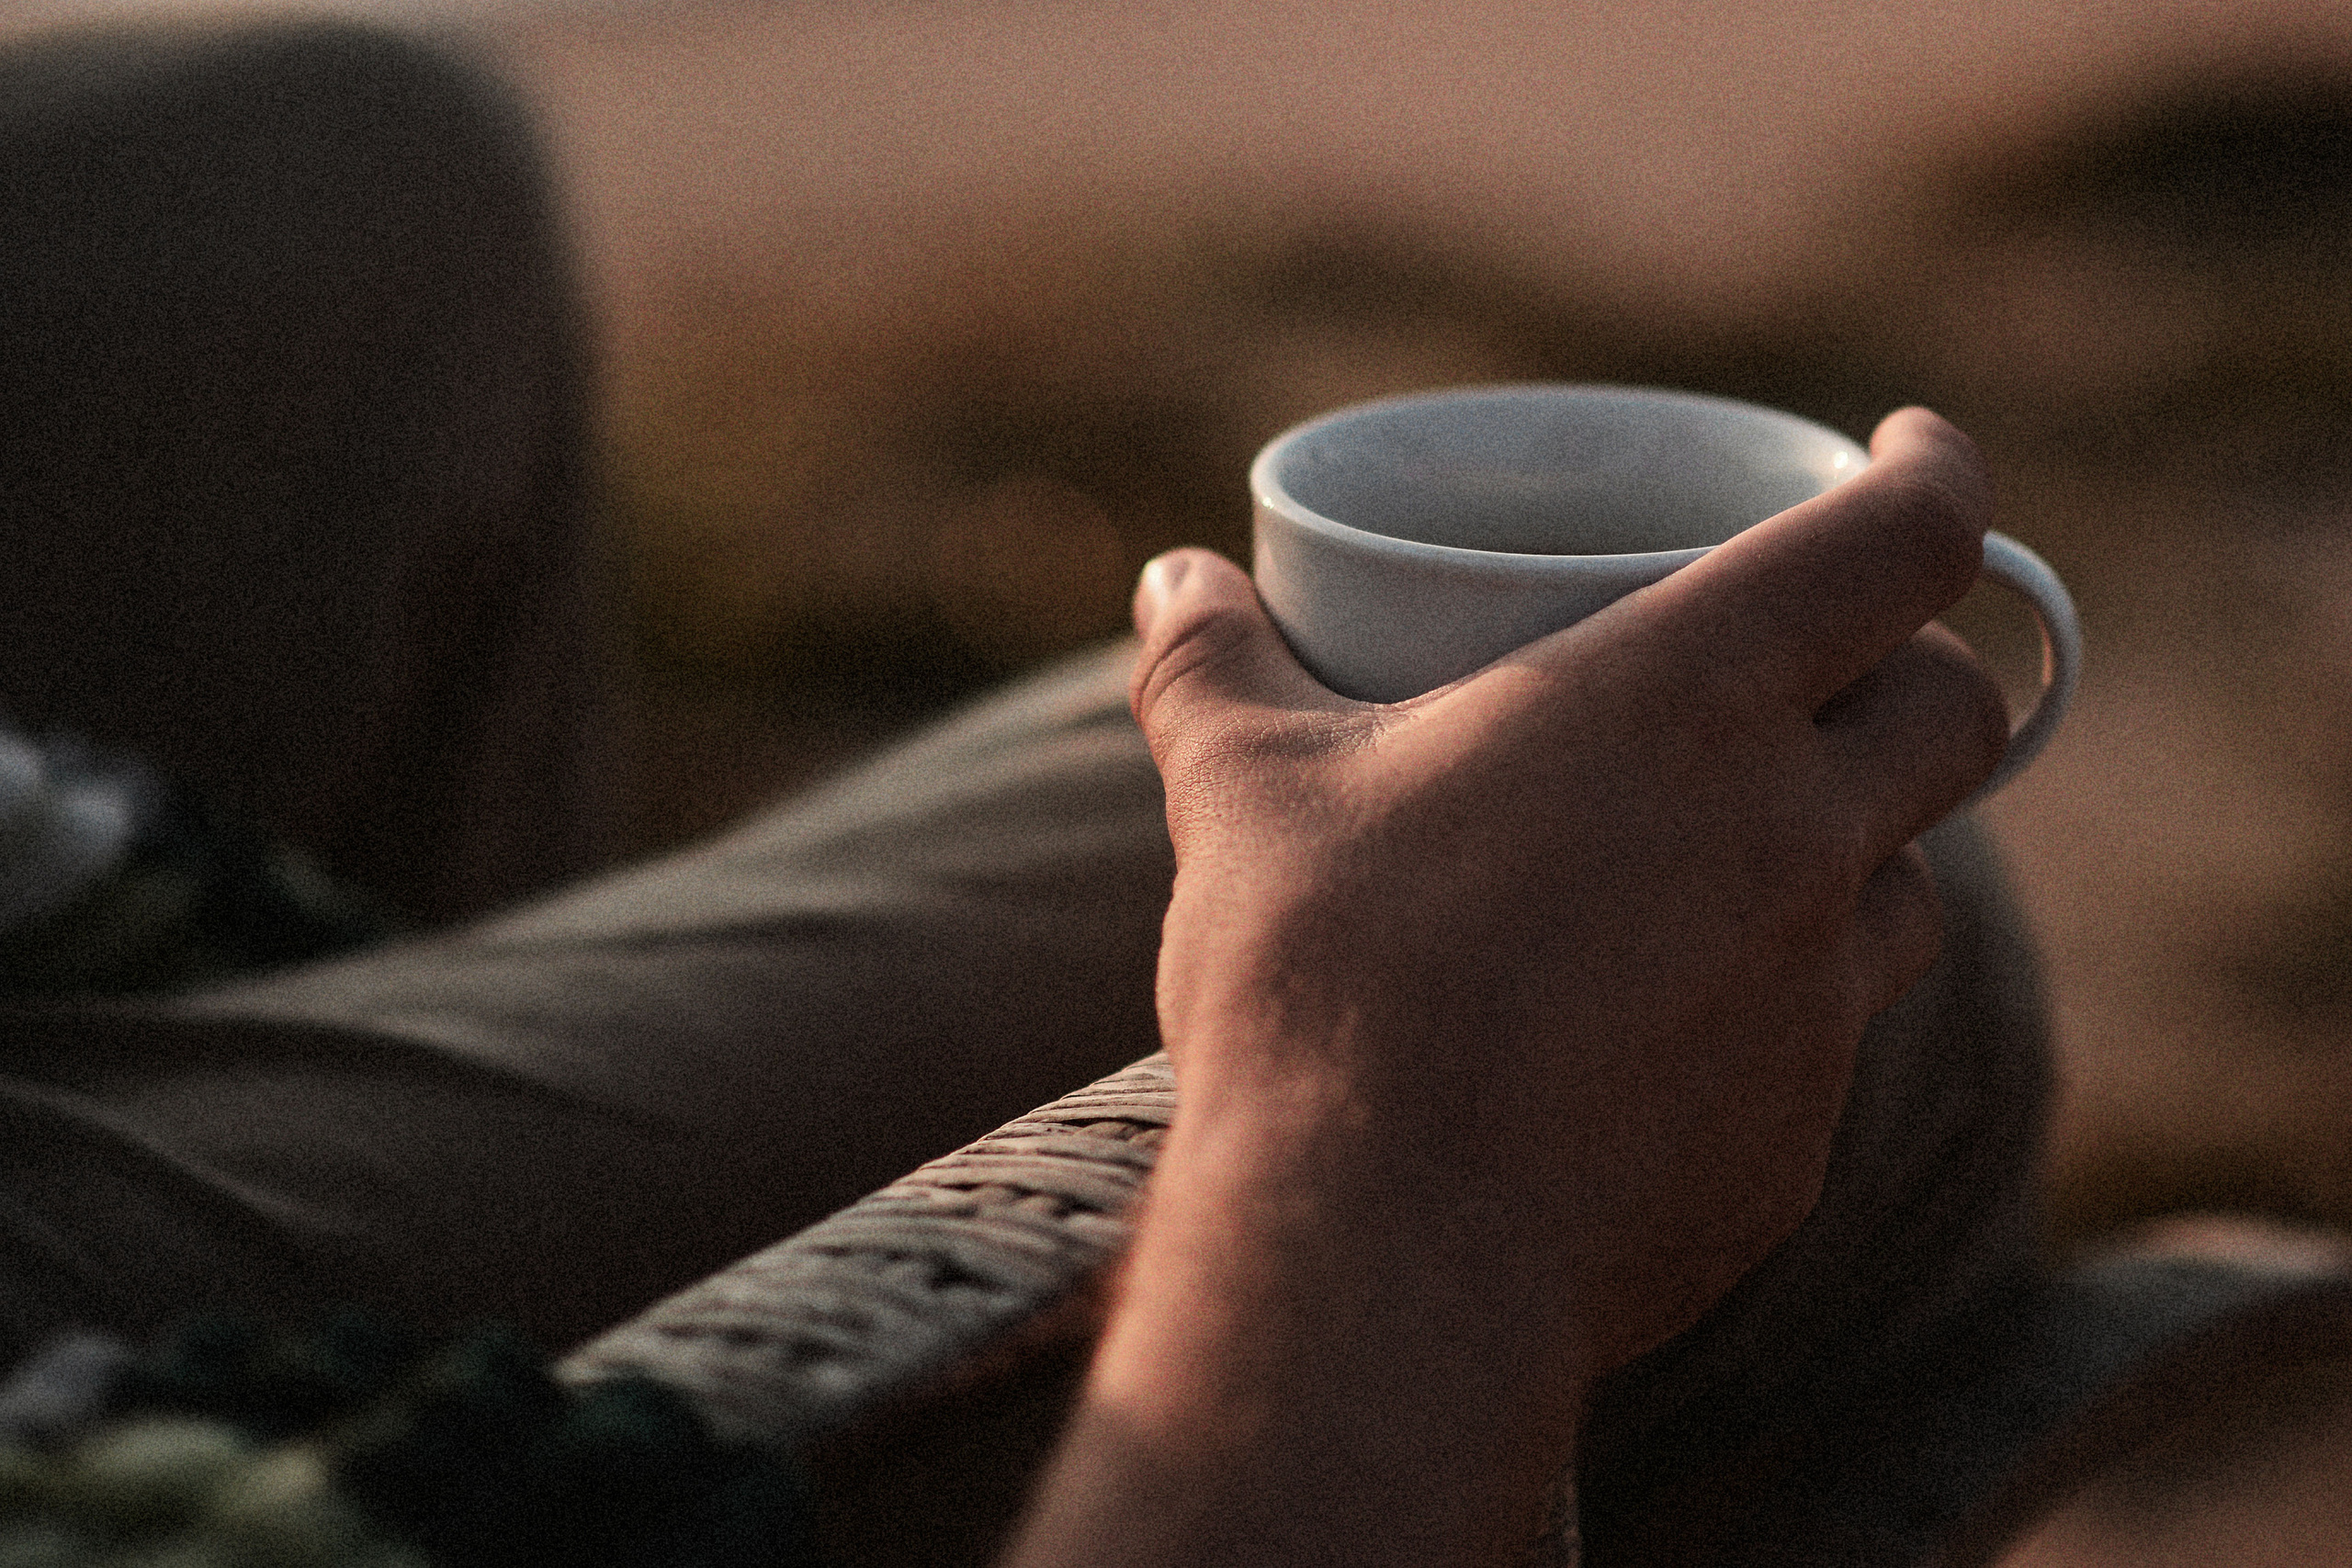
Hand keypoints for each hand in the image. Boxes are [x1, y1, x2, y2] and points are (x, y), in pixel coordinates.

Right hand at [1008, 408, 2008, 1567]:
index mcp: (1682, 700)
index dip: (1933, 475)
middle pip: (1961, 712)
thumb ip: (1212, 663)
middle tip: (1830, 667)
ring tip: (1735, 856)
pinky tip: (1660, 1032)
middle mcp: (1791, 837)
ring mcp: (1814, 1000)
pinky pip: (1829, 1041)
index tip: (1909, 450)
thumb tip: (1171, 577)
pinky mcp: (1796, 1140)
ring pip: (1913, 886)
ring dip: (1857, 847)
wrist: (1376, 1250)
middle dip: (1921, 668)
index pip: (1905, 544)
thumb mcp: (1243, 790)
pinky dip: (1780, 1006)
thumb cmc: (1318, 981)